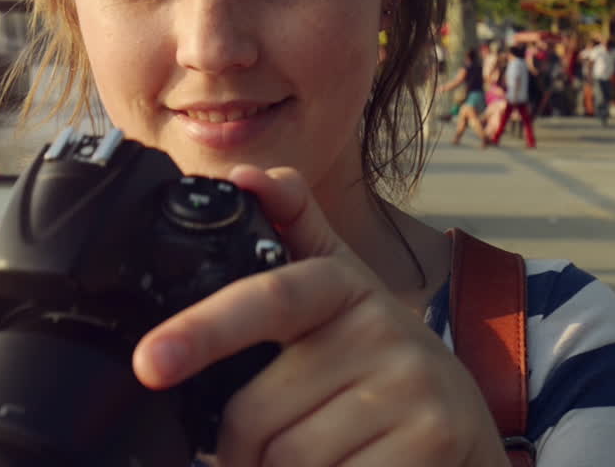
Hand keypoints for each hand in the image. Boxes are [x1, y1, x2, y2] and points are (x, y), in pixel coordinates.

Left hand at [132, 166, 506, 466]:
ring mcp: (411, 385)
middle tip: (258, 451)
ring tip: (313, 460)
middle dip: (238, 450)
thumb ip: (293, 233)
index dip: (202, 329)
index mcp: (342, 285)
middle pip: (255, 412)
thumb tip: (246, 175)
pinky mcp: (431, 438)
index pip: (266, 300)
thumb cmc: (381, 367)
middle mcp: (381, 326)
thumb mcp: (342, 297)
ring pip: (286, 459)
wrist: (465, 432)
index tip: (150, 363)